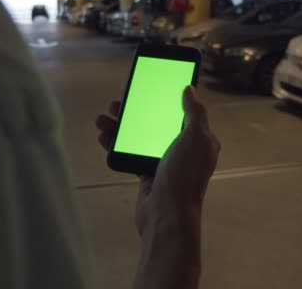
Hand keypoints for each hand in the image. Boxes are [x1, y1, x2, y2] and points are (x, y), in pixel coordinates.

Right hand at [96, 86, 219, 235]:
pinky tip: (104, 136)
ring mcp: (164, 161)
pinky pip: (130, 152)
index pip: (181, 111)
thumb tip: (189, 89)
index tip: (147, 85)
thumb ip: (194, 112)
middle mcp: (183, 149)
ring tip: (102, 119)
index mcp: (199, 139)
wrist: (166, 215)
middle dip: (135, 110)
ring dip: (120, 126)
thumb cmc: (183, 175)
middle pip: (156, 121)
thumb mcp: (195, 138)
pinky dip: (116, 144)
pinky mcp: (147, 173)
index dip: (165, 97)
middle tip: (116, 103)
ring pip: (139, 136)